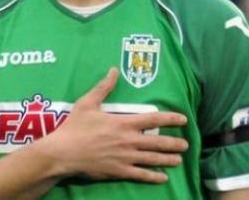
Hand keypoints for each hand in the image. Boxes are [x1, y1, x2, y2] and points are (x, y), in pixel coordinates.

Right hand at [40, 68, 187, 183]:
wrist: (63, 152)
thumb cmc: (74, 127)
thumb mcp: (87, 103)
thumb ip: (103, 87)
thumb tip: (113, 70)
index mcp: (123, 123)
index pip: (153, 119)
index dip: (170, 119)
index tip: (183, 119)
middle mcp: (128, 141)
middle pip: (157, 142)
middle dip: (173, 143)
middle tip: (186, 145)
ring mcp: (125, 158)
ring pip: (152, 159)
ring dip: (168, 160)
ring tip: (179, 160)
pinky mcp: (119, 171)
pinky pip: (140, 175)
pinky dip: (153, 176)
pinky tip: (162, 178)